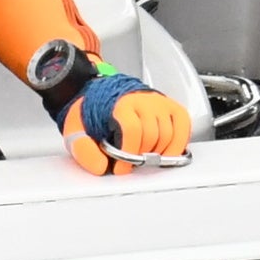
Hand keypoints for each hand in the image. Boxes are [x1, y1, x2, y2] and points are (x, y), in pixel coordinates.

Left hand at [59, 69, 191, 172]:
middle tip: (131, 164)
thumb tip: (101, 167)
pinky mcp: (171, 107)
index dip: (128, 154)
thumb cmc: (92, 111)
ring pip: (169, 134)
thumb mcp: (76, 128)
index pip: (133, 130)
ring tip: (143, 158)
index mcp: (121, 103)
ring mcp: (160, 103)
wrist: (102, 91)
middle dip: (141, 156)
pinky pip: (184, 126)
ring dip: (158, 153)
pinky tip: (167, 153)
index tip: (120, 168)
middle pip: (153, 135)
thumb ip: (83, 148)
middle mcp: (145, 100)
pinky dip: (179, 143)